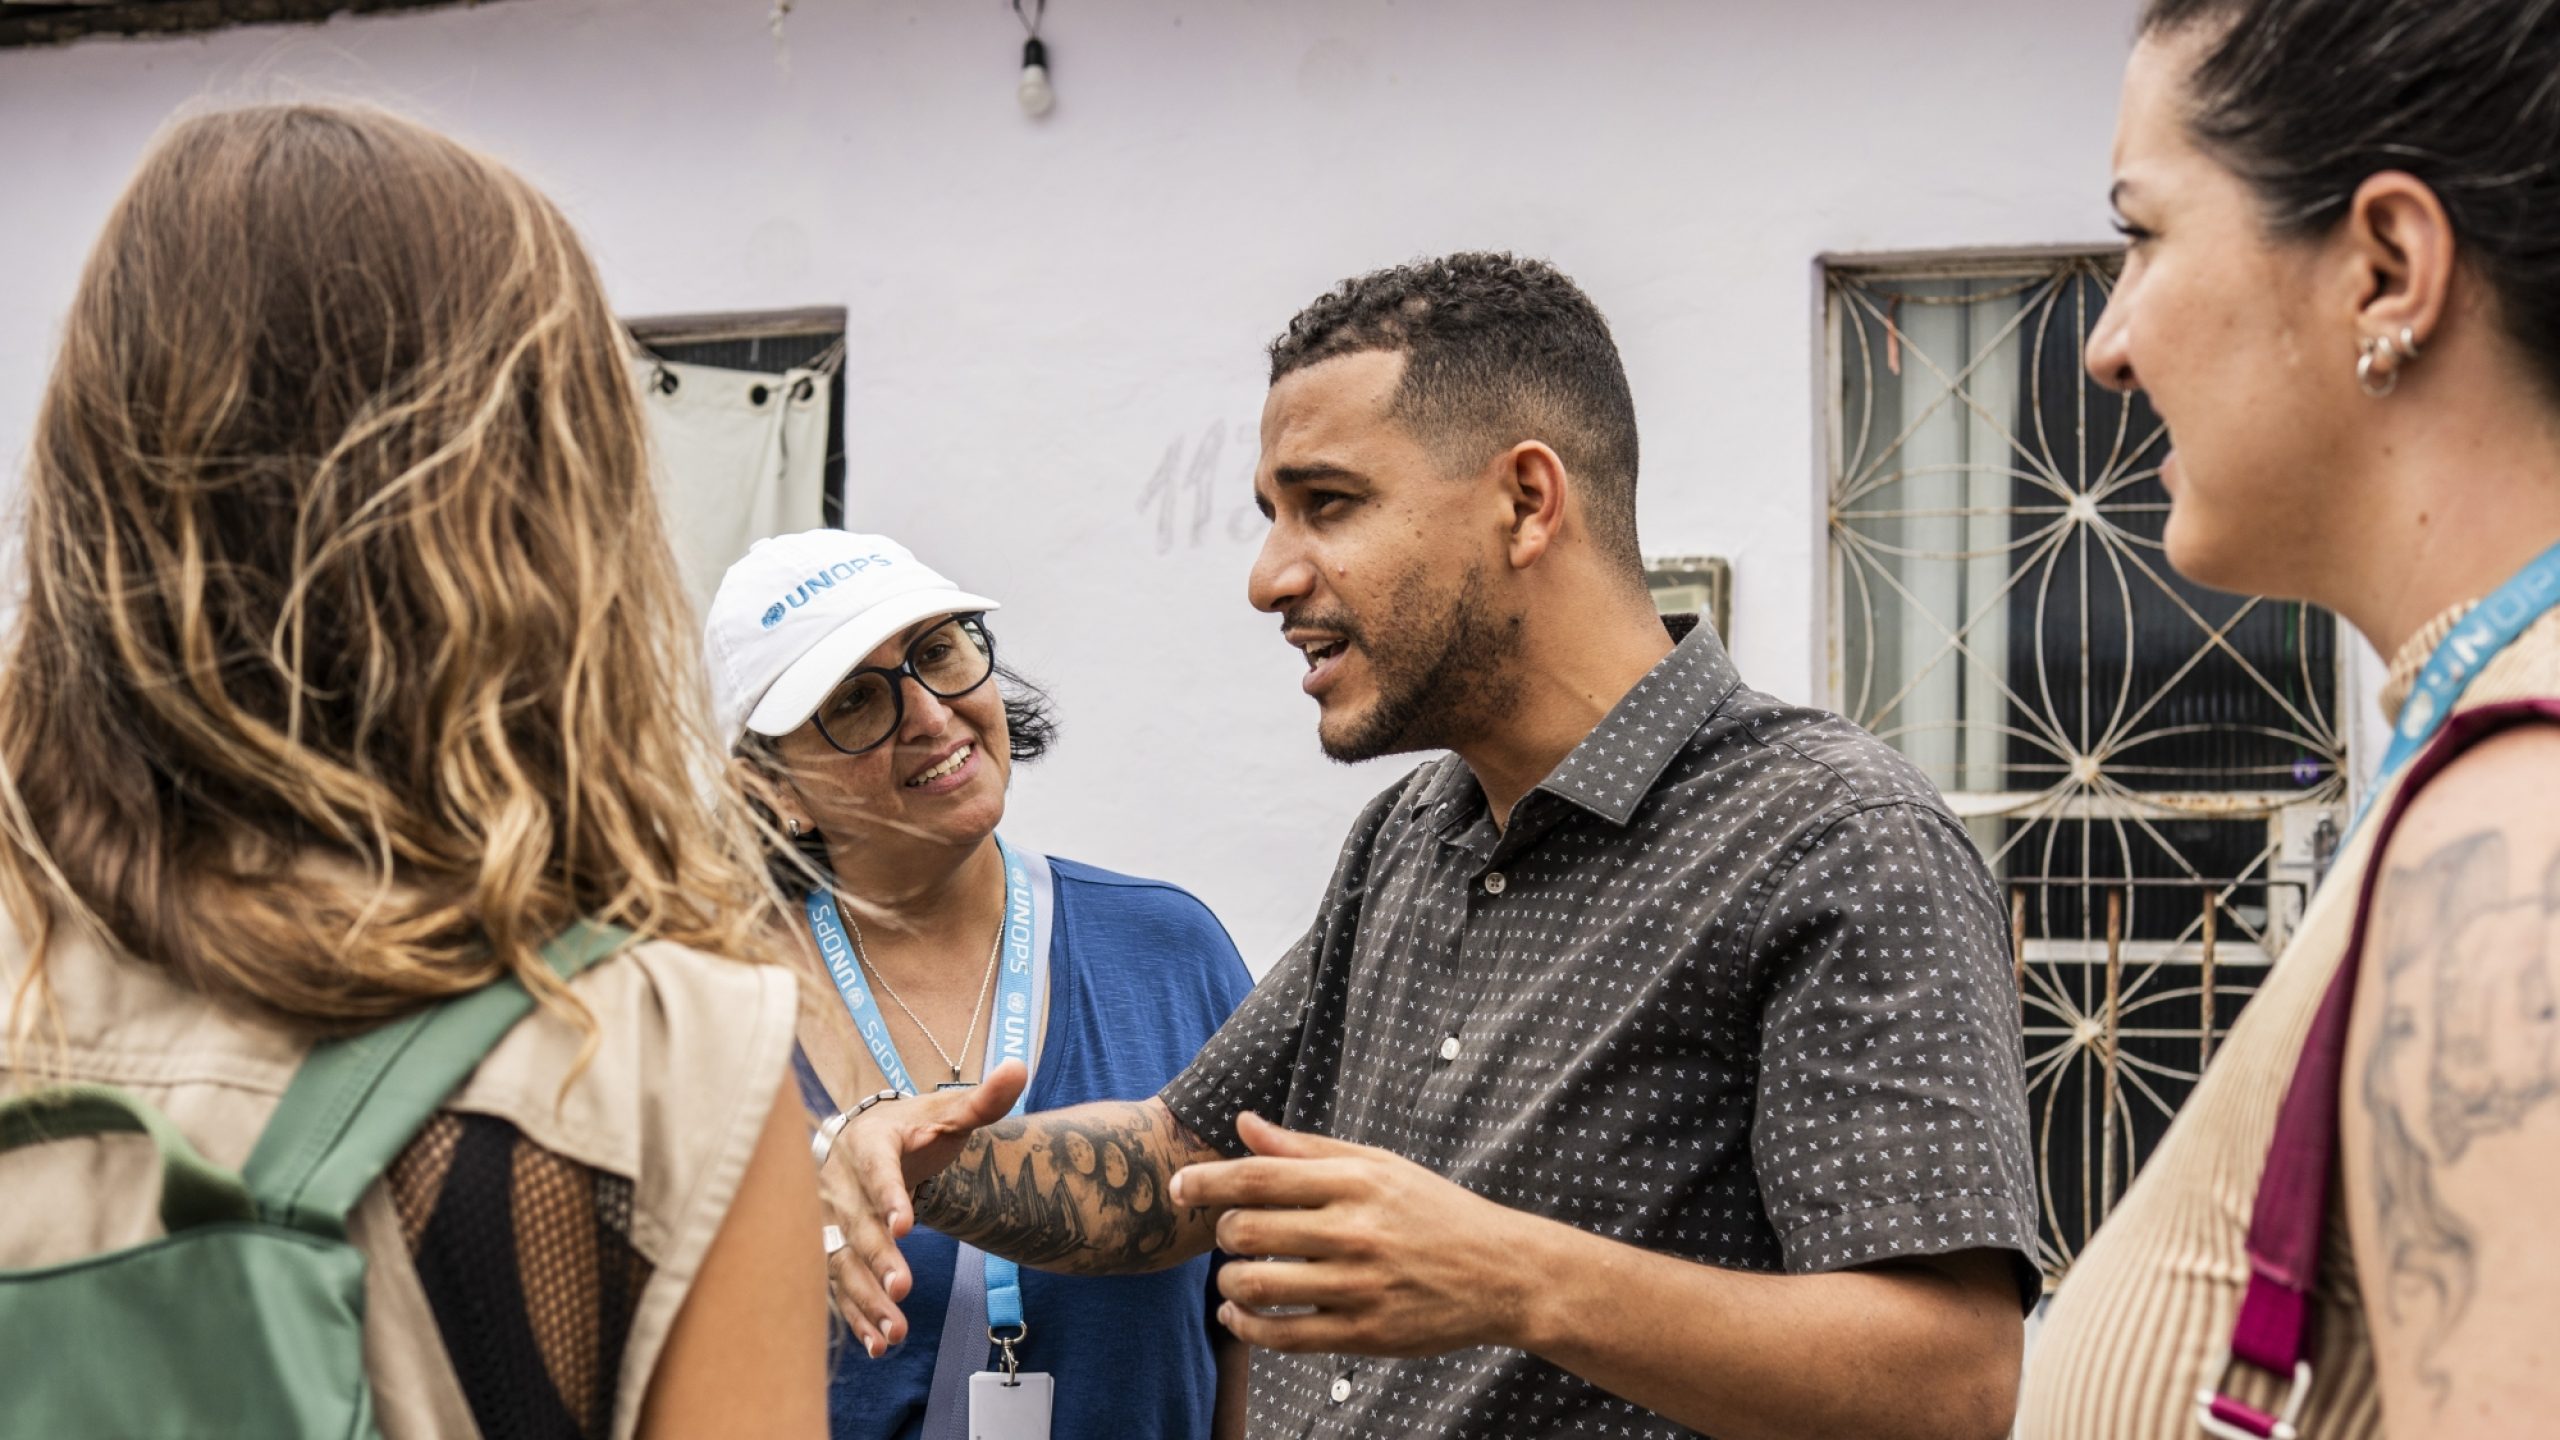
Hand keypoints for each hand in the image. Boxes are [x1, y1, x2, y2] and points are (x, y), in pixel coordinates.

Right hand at [818, 1060, 1026, 1354]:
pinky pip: (840, 1287)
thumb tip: (1020, 1068)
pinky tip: (877, 1345)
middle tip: (904, 1289)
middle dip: (879, 1261)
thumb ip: (983, 1100)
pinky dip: (856, 1316)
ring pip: (845, 1264)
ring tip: (894, 1331)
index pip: (878, 1171)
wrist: (863, 1141)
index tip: (905, 1225)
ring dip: (867, 1299)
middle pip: (860, 1227)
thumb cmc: (913, 1128)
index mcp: (869, 1145)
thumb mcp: (946, 1111)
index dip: (889, 1197)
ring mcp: (832, 1222)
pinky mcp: (831, 1250)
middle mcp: (842, 1185)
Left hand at [1170, 1111, 1536, 1357]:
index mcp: (1356, 1181)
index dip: (1207, 1181)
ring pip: (1258, 1284)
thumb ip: (1306, 1149)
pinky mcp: (1362, 1333)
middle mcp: (1355, 1230)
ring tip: (1234, 1276)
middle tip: (1230, 1234)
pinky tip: (1238, 1314)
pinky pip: (1282, 1335)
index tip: (1178, 1188)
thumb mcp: (1378, 1165)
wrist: (1501, 1273)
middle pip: (1249, 1229)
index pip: (1259, 1176)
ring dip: (1228, 1282)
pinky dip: (1246, 1326)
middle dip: (1223, 1232)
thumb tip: (1244, 1124)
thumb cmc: (1432, 1211)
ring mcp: (1359, 1285)